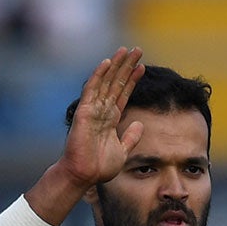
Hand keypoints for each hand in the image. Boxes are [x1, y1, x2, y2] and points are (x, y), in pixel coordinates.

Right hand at [31, 47, 143, 217]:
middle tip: (138, 49)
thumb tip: (140, 124)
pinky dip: (99, 75)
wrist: (84, 175)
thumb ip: (131, 137)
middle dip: (126, 66)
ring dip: (116, 65)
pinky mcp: (84, 111)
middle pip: (116, 82)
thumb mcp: (122, 151)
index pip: (123, 93)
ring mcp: (93, 109)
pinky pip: (92, 89)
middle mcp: (102, 110)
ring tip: (127, 50)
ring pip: (106, 81)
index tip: (142, 66)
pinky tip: (107, 62)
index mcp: (111, 118)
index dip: (132, 79)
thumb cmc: (99, 167)